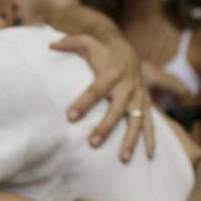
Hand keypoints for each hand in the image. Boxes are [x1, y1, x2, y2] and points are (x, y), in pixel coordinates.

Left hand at [51, 34, 156, 160]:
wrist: (129, 52)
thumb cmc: (102, 51)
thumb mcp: (87, 42)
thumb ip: (69, 43)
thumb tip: (50, 45)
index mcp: (112, 72)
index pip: (95, 90)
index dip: (83, 103)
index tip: (69, 117)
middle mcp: (127, 86)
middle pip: (116, 110)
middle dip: (105, 127)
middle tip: (92, 142)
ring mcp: (139, 97)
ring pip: (136, 121)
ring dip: (130, 140)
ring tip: (122, 158)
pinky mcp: (146, 104)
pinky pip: (150, 124)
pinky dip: (151, 140)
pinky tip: (149, 156)